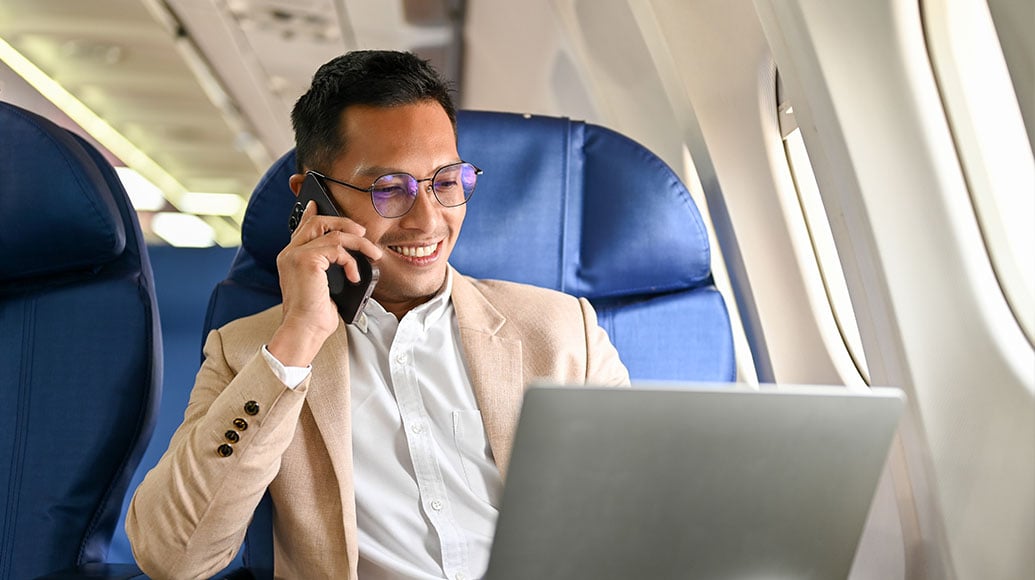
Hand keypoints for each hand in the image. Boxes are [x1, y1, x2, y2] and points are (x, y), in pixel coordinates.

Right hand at [268, 201, 382, 365]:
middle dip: (343, 222)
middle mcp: (289, 253)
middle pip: (317, 221)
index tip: (320, 203)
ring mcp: (296, 255)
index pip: (302, 227)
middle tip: (362, 233)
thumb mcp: (323, 286)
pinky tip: (354, 276)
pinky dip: (352, 261)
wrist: (304, 330)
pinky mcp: (306, 260)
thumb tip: (349, 257)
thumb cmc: (314, 315)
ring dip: (359, 243)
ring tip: (372, 254)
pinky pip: (337, 248)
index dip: (313, 213)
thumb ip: (328, 267)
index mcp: (290, 258)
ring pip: (333, 233)